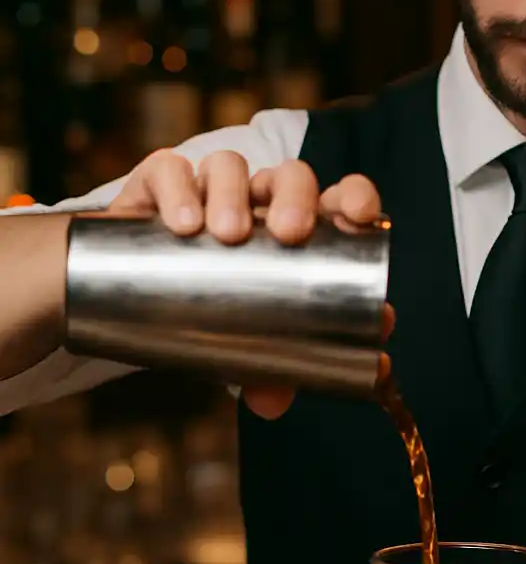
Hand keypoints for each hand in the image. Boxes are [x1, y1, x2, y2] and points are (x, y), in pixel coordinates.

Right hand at [106, 149, 390, 418]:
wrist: (129, 299)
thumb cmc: (210, 313)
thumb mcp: (248, 342)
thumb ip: (277, 368)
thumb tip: (307, 396)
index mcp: (298, 228)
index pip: (337, 197)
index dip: (354, 197)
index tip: (357, 217)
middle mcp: (258, 201)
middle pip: (289, 177)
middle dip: (295, 196)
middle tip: (291, 234)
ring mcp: (209, 189)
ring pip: (230, 167)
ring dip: (233, 193)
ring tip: (226, 235)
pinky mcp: (156, 187)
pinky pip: (168, 171)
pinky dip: (176, 190)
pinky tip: (180, 225)